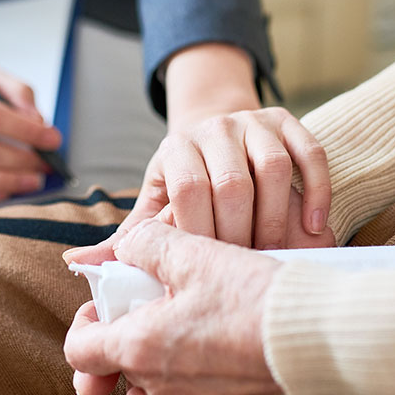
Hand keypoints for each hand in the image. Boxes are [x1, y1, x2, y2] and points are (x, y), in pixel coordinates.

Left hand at [64, 114, 335, 265]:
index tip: (207, 273)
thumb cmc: (185, 185)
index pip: (189, 191)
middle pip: (233, 183)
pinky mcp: (288, 121)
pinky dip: (317, 191)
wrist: (217, 133)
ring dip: (277, 218)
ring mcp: (254, 122)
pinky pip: (310, 153)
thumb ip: (126, 238)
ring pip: (273, 169)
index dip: (201, 234)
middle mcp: (214, 129)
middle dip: (240, 233)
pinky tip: (316, 228)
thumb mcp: (154, 205)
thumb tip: (76, 264)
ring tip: (275, 255)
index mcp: (175, 150)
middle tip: (244, 271)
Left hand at [64, 219, 289, 394]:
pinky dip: (193, 371)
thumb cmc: (255, 299)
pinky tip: (219, 341)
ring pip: (154, 384)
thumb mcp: (196, 255)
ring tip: (191, 319)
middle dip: (130, 333)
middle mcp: (160, 388)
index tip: (110, 301)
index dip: (86, 321)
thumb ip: (148, 244)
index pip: (80, 350)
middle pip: (120, 365)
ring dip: (161, 354)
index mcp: (141, 349)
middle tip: (158, 302)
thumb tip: (126, 245)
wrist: (321, 341)